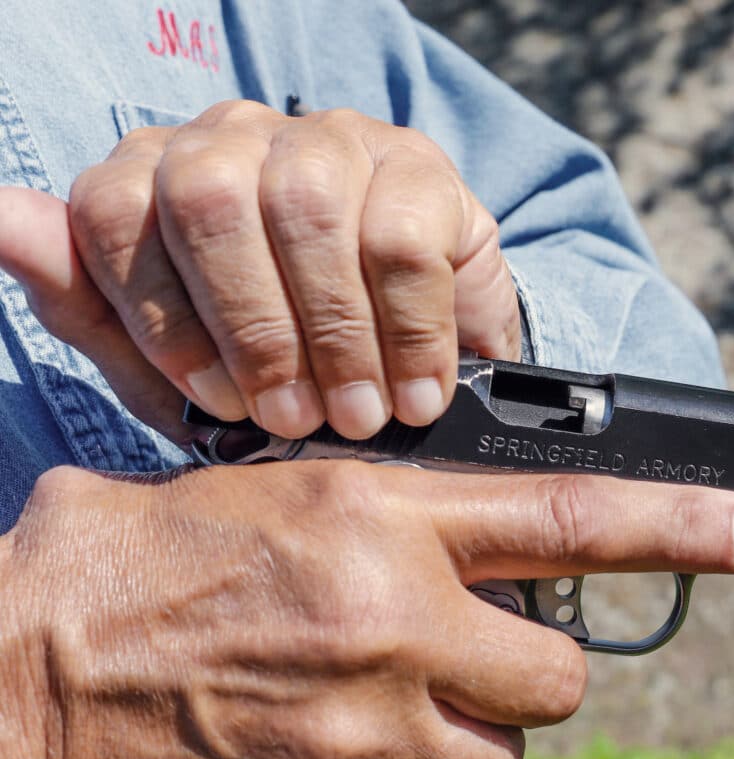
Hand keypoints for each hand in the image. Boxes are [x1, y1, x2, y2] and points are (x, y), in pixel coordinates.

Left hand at [0, 100, 519, 440]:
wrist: (408, 380)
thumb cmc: (279, 372)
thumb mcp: (170, 369)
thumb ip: (86, 304)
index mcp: (155, 176)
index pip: (115, 211)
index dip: (161, 318)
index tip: (218, 405)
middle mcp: (233, 136)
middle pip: (208, 195)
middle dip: (252, 328)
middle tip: (294, 419)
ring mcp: (329, 138)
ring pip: (307, 209)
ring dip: (337, 337)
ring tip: (361, 417)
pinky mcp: (418, 164)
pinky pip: (399, 237)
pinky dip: (410, 330)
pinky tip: (416, 390)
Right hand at [0, 462, 733, 758]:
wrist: (29, 672)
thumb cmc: (153, 564)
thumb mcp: (287, 494)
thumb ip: (410, 522)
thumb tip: (509, 554)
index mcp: (387, 523)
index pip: (573, 521)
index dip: (687, 527)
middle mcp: (396, 626)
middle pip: (560, 683)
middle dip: (525, 679)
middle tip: (454, 662)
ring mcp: (369, 734)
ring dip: (461, 745)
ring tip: (375, 714)